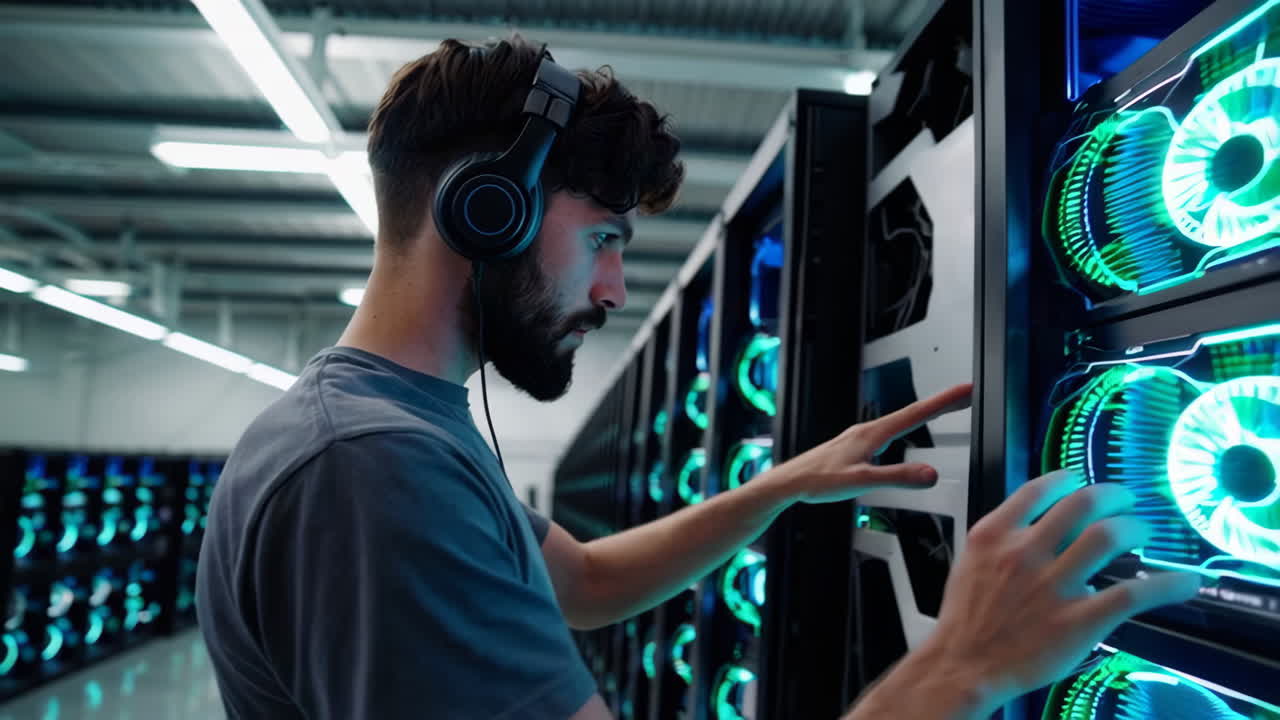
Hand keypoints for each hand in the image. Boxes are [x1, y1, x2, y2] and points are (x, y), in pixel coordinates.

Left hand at [770, 383, 971, 503]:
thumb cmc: (817, 481)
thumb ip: (896, 477)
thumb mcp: (862, 482)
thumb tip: (931, 474)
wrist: (789, 482)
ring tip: (943, 408)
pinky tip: (903, 433)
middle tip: (966, 394)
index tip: (967, 390)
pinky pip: (888, 431)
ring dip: (924, 413)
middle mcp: (868, 430)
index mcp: (872, 434)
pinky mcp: (855, 446)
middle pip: (912, 412)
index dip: (944, 402)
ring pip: (900, 420)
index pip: (916, 414)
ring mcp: (861, 437)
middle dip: (940, 403)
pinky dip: (906, 426)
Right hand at [920, 469, 1201, 713]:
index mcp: (994, 535)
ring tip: (1143, 530)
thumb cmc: (966, 620)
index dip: (1069, 479)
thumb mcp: (970, 563)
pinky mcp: (1078, 621)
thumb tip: (1037, 524)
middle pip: (1082, 503)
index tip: (1081, 482)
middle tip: (1125, 500)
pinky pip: (1132, 593)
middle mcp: (1024, 552)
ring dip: (1135, 528)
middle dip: (1113, 495)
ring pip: (1108, 536)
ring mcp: (1053, 586)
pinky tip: (1185, 582)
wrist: (963, 666)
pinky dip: (1167, 584)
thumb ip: (1002, 540)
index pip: (1040, 489)